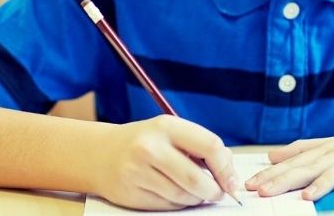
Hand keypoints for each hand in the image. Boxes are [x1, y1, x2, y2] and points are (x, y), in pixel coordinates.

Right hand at [94, 115, 239, 210]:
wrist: (100, 154)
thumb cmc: (144, 142)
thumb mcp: (170, 133)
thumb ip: (199, 147)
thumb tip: (229, 174)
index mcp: (167, 126)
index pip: (210, 146)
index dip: (227, 168)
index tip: (232, 182)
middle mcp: (150, 147)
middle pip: (197, 179)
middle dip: (214, 192)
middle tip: (217, 193)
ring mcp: (138, 171)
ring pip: (183, 197)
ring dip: (195, 199)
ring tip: (193, 192)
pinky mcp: (131, 193)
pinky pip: (167, 207)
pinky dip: (177, 204)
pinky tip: (172, 193)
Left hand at [245, 109, 333, 200]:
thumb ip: (308, 150)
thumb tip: (274, 154)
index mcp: (332, 148)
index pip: (298, 160)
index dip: (274, 172)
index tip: (251, 184)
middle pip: (311, 164)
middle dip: (285, 178)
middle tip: (262, 190)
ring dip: (321, 181)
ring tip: (304, 196)